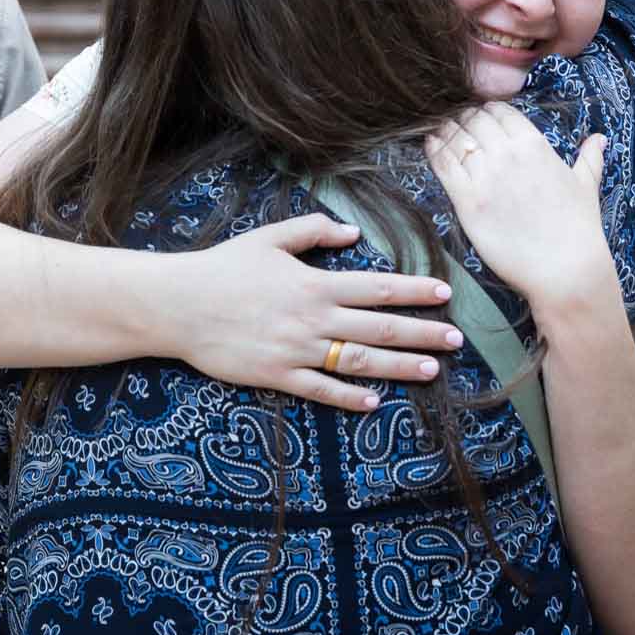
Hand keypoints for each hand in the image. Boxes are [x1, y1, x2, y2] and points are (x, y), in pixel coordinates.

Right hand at [163, 214, 464, 412]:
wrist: (178, 305)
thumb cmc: (223, 267)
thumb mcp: (269, 238)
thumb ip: (313, 231)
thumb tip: (353, 232)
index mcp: (314, 283)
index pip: (377, 287)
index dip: (414, 291)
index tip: (445, 293)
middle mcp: (313, 319)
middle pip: (379, 328)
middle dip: (422, 333)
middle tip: (456, 339)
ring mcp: (297, 350)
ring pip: (359, 361)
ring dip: (399, 366)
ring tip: (431, 371)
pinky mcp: (277, 376)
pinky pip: (321, 390)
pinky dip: (349, 397)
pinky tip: (374, 403)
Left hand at [425, 103, 616, 312]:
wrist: (564, 269)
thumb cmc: (578, 228)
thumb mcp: (586, 185)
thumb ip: (590, 158)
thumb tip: (599, 138)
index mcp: (535, 144)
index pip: (499, 110)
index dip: (486, 110)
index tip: (481, 116)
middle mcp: (507, 155)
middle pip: (473, 120)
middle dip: (464, 118)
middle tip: (457, 124)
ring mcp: (485, 177)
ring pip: (454, 138)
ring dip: (446, 131)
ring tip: (441, 132)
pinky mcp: (466, 201)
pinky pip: (442, 165)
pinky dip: (434, 151)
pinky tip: (431, 146)